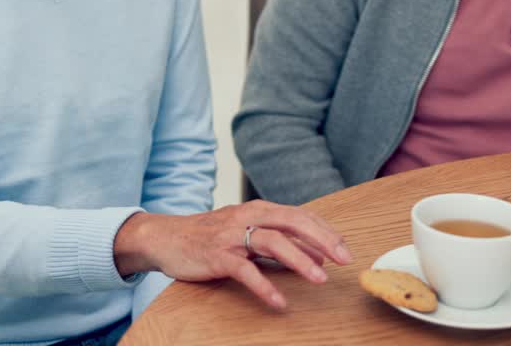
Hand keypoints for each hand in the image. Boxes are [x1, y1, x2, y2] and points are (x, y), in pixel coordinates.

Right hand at [113, 200, 352, 309]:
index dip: (325, 231)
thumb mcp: (247, 232)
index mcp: (258, 209)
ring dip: (300, 260)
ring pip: (273, 242)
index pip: (299, 215)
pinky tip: (279, 302)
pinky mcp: (217, 255)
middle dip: (322, 239)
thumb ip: (279, 240)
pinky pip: (245, 270)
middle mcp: (247, 216)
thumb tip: (317, 252)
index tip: (344, 249)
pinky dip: (264, 286)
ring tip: (320, 279)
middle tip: (343, 259)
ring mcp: (232, 236)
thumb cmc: (210, 236)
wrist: (166, 237)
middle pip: (292, 222)